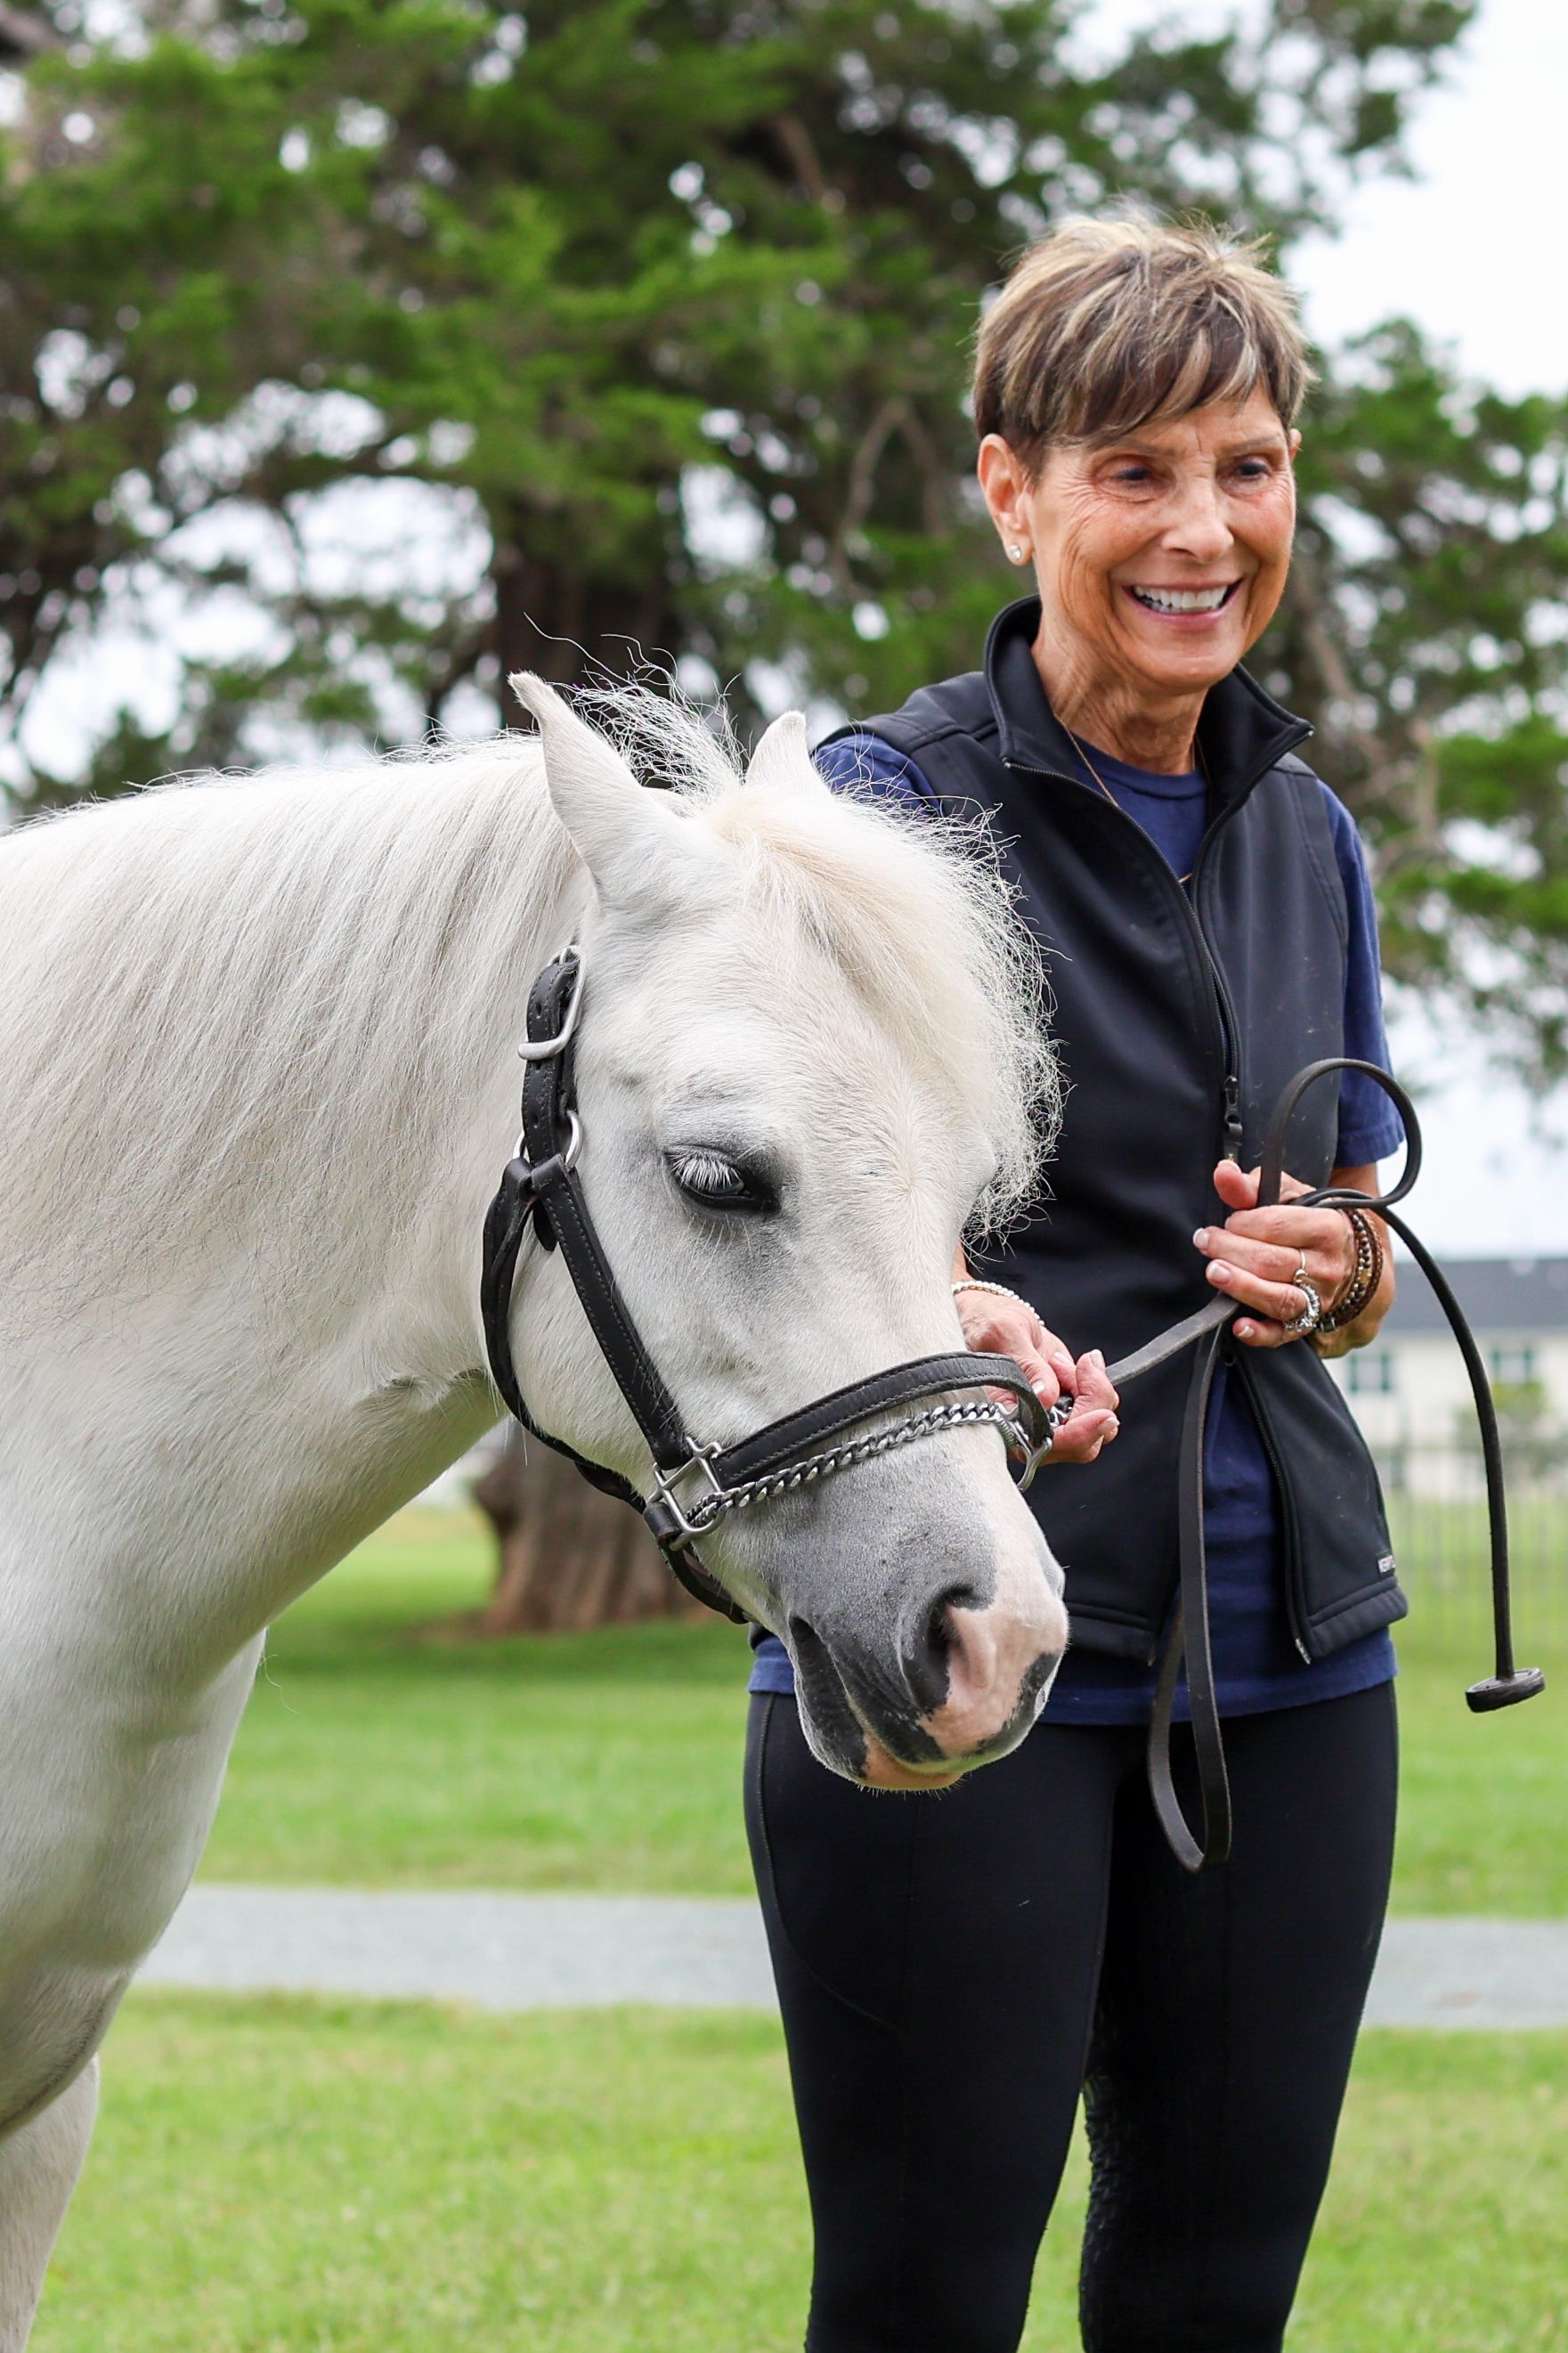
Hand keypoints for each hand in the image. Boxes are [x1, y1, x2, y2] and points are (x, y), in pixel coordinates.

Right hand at [955, 1288, 1119, 1462]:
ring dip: (1093, 1390)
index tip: (1102, 1414)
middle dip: (1093, 1402)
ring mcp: (1050, 1422)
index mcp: (1004, 1423)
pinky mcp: (1066, 1409)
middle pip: (1083, 1444)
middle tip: (1083, 1366)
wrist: (993, 1319)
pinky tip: (1078, 1365)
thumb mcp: (1004, 1335)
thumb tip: (1047, 1398)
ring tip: (1061, 1362)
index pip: (1048, 1445)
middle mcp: (1029, 1431)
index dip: (1079, 1434)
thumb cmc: (987, 1328)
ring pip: (1097, 1429)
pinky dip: (1097, 1384)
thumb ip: (1028, 1367)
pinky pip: (1099, 1409)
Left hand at [1193, 1161, 1353, 1349]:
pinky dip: (1260, 1334)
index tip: (1228, 1221)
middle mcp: (1326, 1266)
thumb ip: (1251, 1186)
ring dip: (1241, 1286)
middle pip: (1272, 1261)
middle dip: (1231, 1250)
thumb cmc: (1308, 1222)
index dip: (1244, 1222)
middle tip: (1205, 1241)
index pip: (1277, 1225)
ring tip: (1214, 1272)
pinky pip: (1282, 1334)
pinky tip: (1239, 1326)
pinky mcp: (1305, 1324)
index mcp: (1326, 1227)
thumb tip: (1223, 1172)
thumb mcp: (1288, 1197)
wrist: (1346, 1258)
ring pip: (1278, 1297)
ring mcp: (1318, 1298)